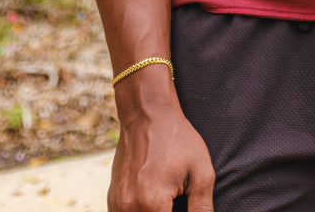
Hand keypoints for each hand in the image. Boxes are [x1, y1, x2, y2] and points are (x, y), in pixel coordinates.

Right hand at [109, 69, 214, 211]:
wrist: (147, 113)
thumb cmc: (177, 139)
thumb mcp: (201, 173)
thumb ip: (202, 208)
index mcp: (152, 203)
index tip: (184, 206)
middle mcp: (129, 206)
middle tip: (177, 201)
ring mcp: (118, 203)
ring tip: (168, 202)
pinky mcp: (113, 199)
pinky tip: (152, 205)